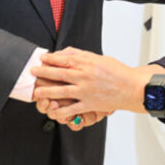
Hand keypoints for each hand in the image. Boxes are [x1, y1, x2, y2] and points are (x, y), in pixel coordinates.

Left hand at [31, 47, 150, 122]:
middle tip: (32, 72)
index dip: (51, 59)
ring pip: (63, 91)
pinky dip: (62, 111)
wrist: (131, 87)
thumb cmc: (117, 72)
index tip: (42, 58)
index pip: (65, 59)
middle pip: (60, 74)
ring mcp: (87, 91)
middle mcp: (85, 76)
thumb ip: (82, 55)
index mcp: (88, 63)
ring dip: (47, 92)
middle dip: (44, 73)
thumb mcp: (100, 58)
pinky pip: (73, 109)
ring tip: (36, 92)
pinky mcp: (90, 104)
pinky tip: (53, 112)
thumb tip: (65, 52)